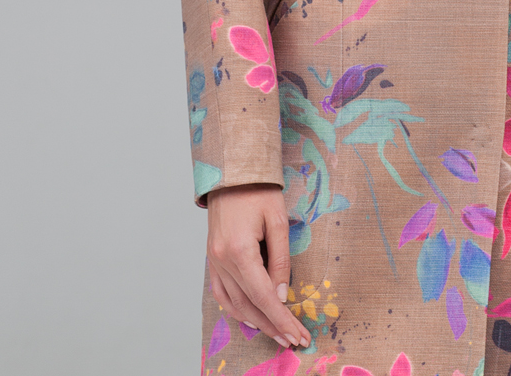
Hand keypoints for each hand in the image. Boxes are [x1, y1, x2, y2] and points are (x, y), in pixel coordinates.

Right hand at [205, 183, 311, 349]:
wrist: (232, 171)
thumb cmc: (259, 191)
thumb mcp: (278, 221)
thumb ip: (280, 261)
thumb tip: (282, 296)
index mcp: (240, 251)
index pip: (264, 297)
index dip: (282, 319)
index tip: (298, 335)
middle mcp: (222, 260)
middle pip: (248, 305)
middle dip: (272, 325)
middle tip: (293, 339)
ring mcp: (214, 261)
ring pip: (233, 303)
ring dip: (256, 322)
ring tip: (277, 333)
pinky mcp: (212, 258)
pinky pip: (222, 293)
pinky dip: (236, 308)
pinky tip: (251, 316)